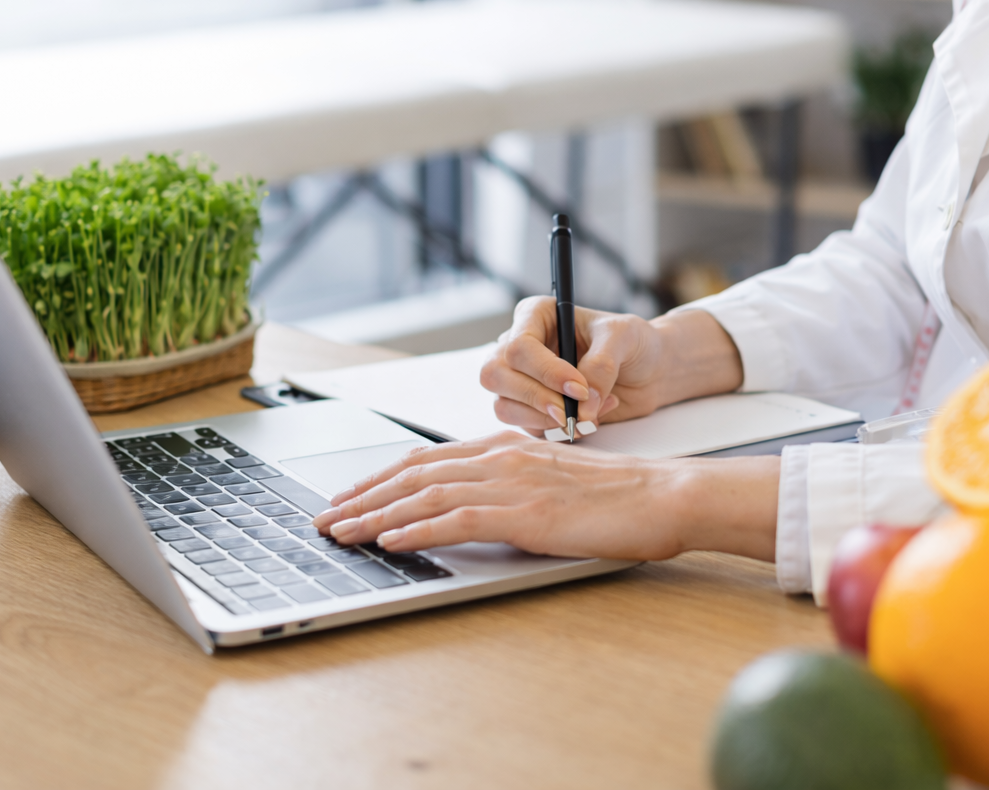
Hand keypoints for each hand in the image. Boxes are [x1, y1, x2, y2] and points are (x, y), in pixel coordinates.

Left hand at [311, 431, 780, 561]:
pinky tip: (388, 541)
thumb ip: (511, 489)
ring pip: (424, 494)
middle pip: (413, 473)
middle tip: (324, 518)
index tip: (348, 497)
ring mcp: (512, 483)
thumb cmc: (619, 496)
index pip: (426, 460)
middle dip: (362, 496)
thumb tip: (472, 510)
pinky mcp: (525, 512)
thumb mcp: (553, 485)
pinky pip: (456, 519)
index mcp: (506, 448)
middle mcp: (501, 457)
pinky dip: (415, 530)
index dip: (380, 479)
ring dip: (374, 515)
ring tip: (339, 532)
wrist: (664, 495)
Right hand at [480, 299, 743, 435]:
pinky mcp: (534, 410)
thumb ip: (602, 365)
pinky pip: (527, 428)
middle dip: (534, 399)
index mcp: (536, 316)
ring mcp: (522, 380)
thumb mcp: (624, 338)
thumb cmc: (634, 342)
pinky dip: (559, 431)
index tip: (580, 388)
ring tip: (590, 415)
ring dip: (544, 420)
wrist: (649, 371)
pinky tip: (591, 419)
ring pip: (504, 406)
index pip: (518, 346)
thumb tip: (582, 403)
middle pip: (495, 376)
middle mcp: (520, 347)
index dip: (546, 372)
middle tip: (569, 412)